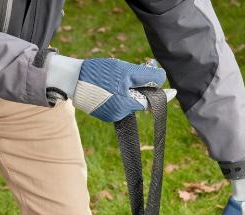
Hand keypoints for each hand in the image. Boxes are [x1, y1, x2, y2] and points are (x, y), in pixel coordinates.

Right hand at [46, 54, 166, 121]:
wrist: (70, 79)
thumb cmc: (99, 74)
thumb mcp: (125, 71)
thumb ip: (145, 76)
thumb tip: (162, 78)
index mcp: (126, 106)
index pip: (149, 102)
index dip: (161, 95)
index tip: (174, 92)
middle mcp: (119, 115)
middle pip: (137, 99)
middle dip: (140, 86)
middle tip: (140, 68)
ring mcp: (109, 115)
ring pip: (126, 100)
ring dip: (127, 87)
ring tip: (115, 74)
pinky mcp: (101, 112)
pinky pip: (116, 101)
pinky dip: (118, 92)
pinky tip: (108, 81)